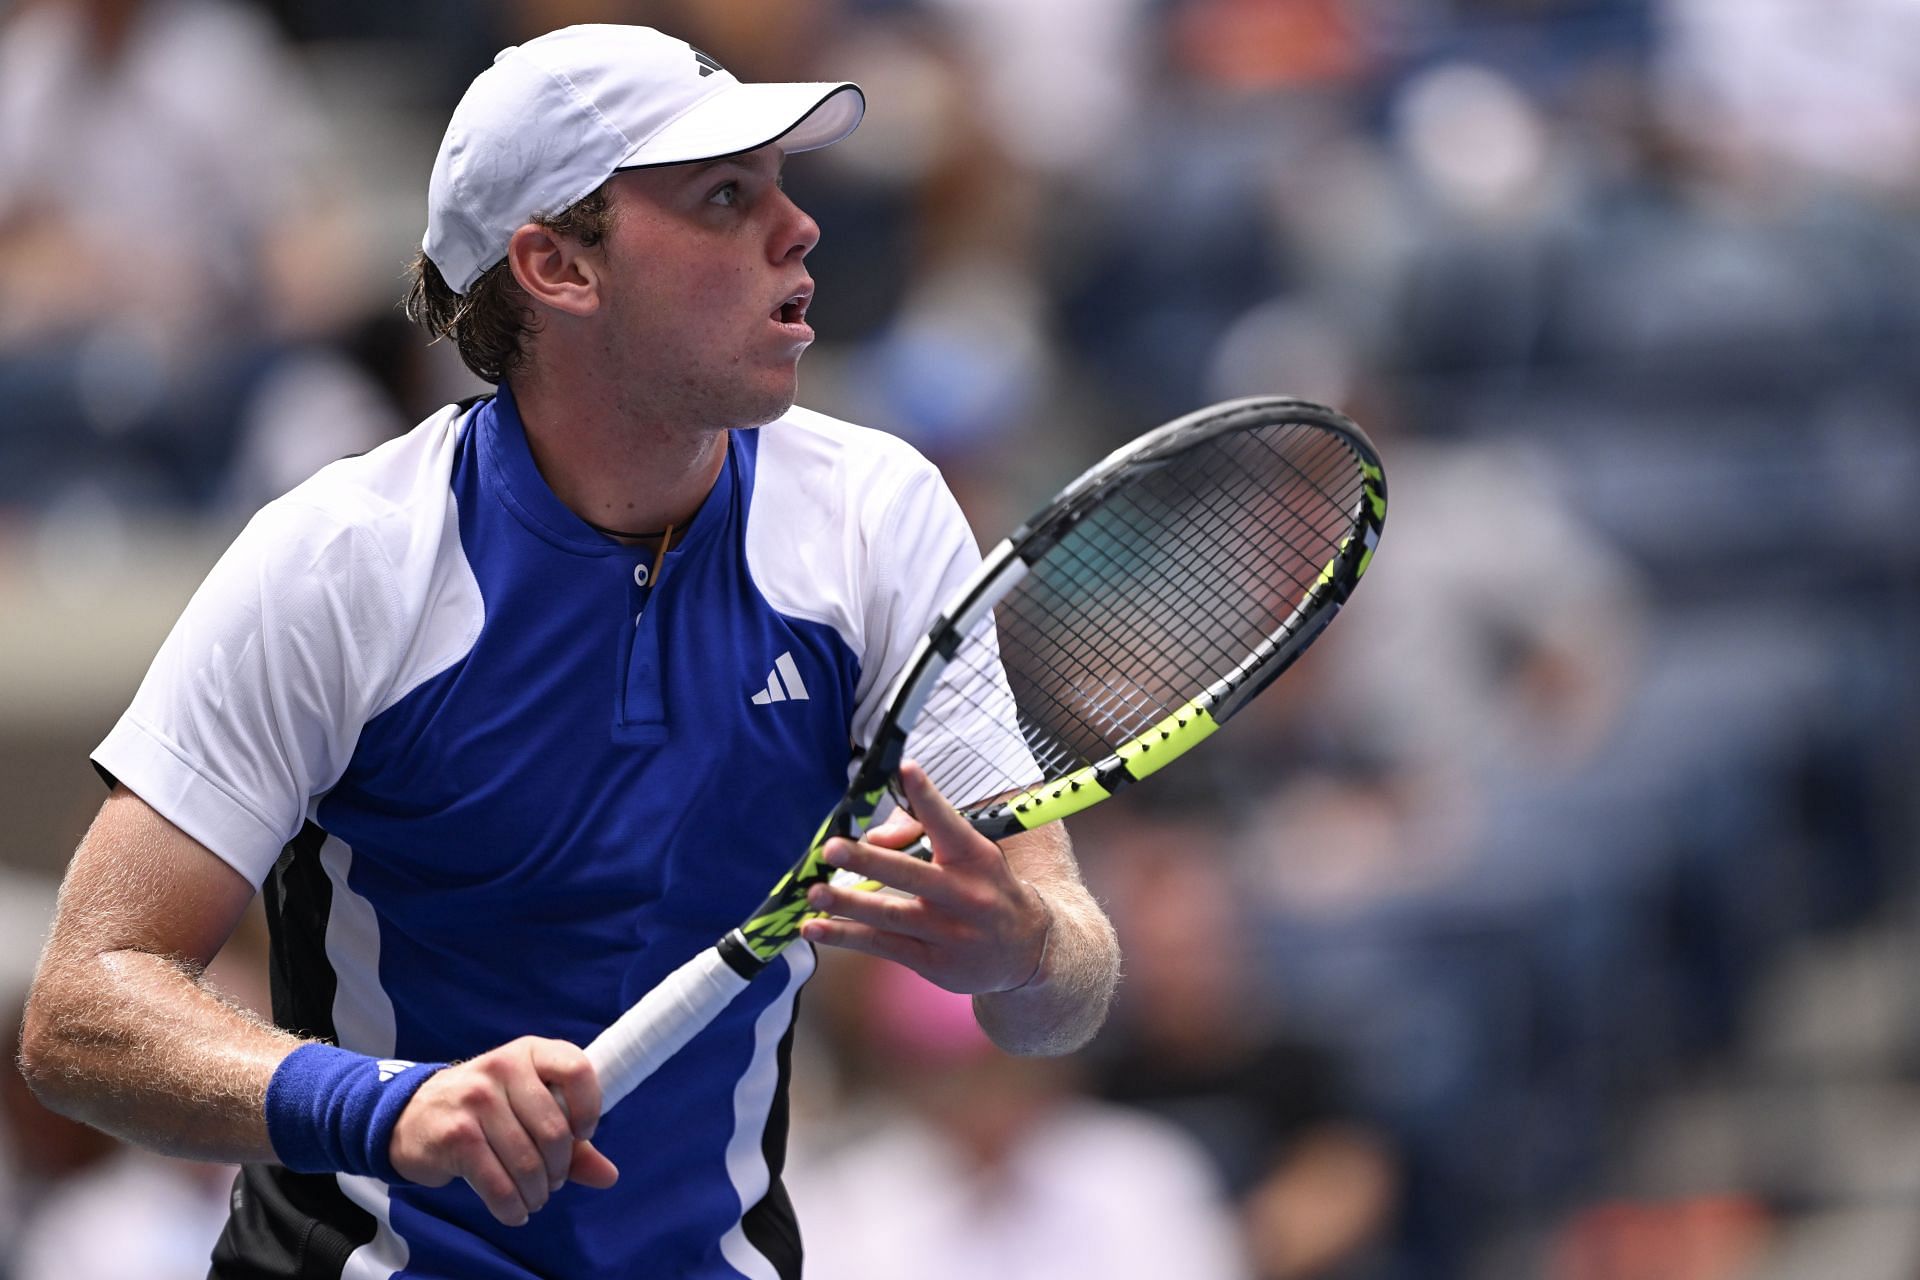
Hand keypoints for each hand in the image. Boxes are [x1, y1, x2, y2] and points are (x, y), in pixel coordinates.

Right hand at [388, 1036, 618, 1225]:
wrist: (412, 1115)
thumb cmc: (484, 1110)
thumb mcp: (528, 1108)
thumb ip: (573, 1141)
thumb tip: (609, 1176)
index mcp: (530, 1052)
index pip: (577, 1069)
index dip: (589, 1108)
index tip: (583, 1134)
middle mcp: (503, 1067)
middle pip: (554, 1131)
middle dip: (559, 1169)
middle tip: (552, 1182)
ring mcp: (477, 1099)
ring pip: (528, 1162)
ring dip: (537, 1192)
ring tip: (534, 1198)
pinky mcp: (457, 1135)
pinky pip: (498, 1183)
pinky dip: (512, 1207)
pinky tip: (515, 1212)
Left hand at [799, 761, 1049, 993]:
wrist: (1026, 950)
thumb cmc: (986, 889)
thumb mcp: (971, 854)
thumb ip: (924, 832)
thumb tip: (874, 837)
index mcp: (974, 857)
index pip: (947, 822)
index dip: (926, 796)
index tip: (905, 768)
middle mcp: (962, 894)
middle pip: (911, 874)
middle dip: (869, 860)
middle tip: (833, 848)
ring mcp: (946, 931)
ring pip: (890, 915)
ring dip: (848, 903)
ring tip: (814, 892)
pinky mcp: (931, 961)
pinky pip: (882, 946)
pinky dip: (845, 937)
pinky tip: (813, 927)